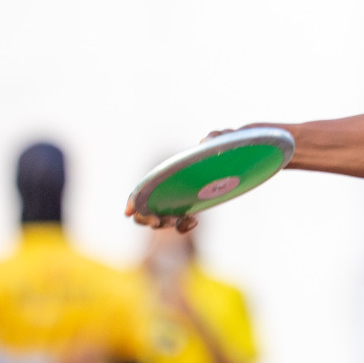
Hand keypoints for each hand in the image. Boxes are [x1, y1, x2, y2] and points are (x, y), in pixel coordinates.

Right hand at [124, 128, 241, 230]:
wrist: (234, 161)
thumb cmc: (223, 149)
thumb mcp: (222, 141)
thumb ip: (216, 137)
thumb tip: (205, 141)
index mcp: (164, 174)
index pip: (140, 190)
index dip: (132, 201)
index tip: (129, 212)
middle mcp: (165, 189)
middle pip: (143, 210)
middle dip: (146, 218)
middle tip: (160, 220)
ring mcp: (176, 201)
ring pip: (159, 220)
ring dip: (163, 223)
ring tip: (183, 220)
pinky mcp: (189, 210)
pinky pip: (179, 224)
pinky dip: (182, 226)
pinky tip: (194, 221)